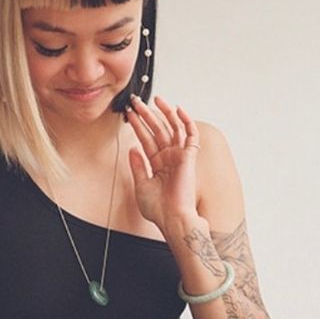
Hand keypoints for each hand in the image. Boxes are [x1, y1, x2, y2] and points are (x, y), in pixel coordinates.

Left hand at [126, 94, 200, 232]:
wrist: (173, 219)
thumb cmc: (159, 209)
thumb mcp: (141, 185)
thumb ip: (137, 165)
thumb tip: (133, 148)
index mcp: (157, 164)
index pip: (146, 139)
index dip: (137, 126)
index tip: (129, 115)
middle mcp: (168, 158)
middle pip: (157, 130)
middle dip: (147, 115)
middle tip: (136, 102)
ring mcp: (179, 156)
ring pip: (173, 128)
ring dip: (164, 113)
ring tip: (154, 100)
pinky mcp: (189, 157)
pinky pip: (190, 135)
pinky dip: (186, 121)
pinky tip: (178, 109)